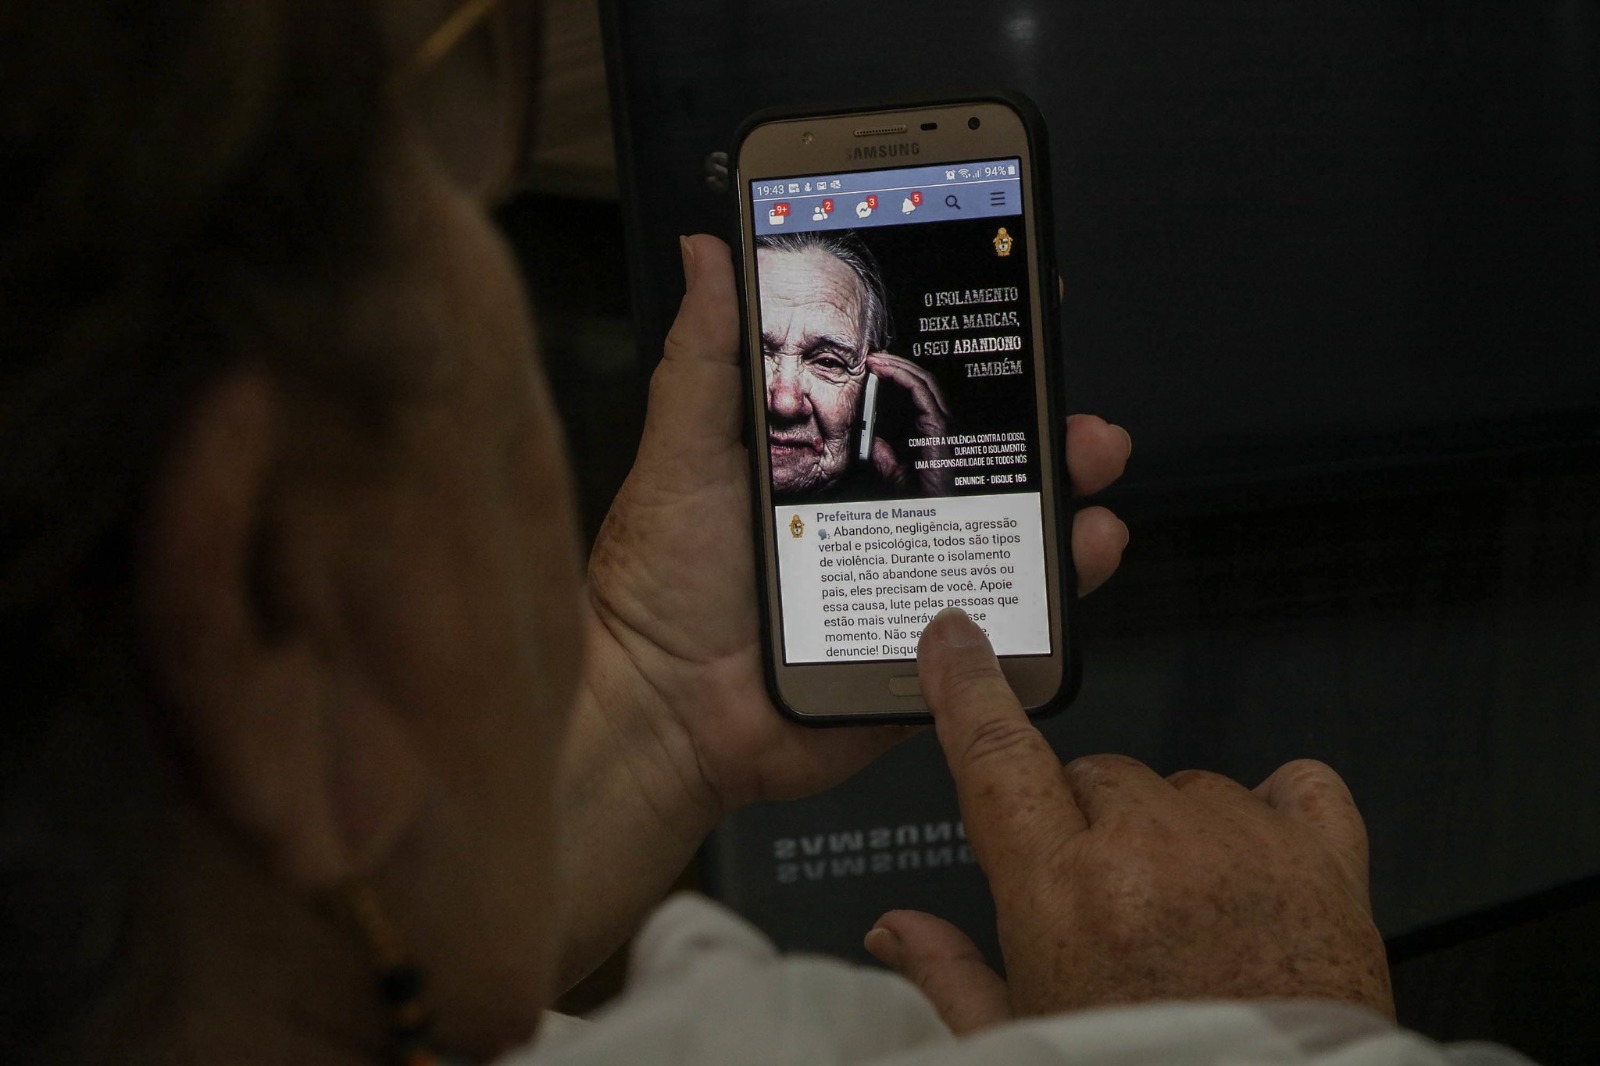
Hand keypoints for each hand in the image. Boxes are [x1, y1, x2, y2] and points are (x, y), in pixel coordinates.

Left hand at [585, 235, 1132, 811]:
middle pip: (979, 456)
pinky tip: (1084, 549)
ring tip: (1090, 459)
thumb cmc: (659, 583)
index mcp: (827, 463)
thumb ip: (705, 355)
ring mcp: (911, 582)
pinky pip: (1009, 619)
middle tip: (1064, 386)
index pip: (911, 390)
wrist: (663, 713)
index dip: (965, 344)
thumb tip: (708, 249)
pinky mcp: (931, 652)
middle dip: (1039, 413)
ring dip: (1067, 488)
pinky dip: (1060, 586)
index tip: (1013, 287)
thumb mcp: (682, 453)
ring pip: (1010, 529)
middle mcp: (878, 517)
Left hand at [863, 351, 952, 494]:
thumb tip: (871, 440)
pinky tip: (885, 372)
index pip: (918, 393)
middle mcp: (941, 423)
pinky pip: (921, 393)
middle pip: (922, 381)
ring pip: (923, 381)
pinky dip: (902, 377)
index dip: (898, 376)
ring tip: (876, 360)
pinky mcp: (938, 427)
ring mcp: (942, 423)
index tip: (875, 369)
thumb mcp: (894, 474)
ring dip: (898, 366)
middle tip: (873, 357)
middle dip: (897, 365)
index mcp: (932, 431)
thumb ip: (885, 456)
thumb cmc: (920, 498)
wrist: (932, 514)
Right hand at [864, 609, 1393, 1033]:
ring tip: (1185, 918)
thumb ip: (952, 977)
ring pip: (1185, 783)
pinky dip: (1274, 809)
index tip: (954, 640)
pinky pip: (1298, 785)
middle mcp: (1154, 855)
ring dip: (1173, 829)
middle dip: (1086, 824)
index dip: (968, 687)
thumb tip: (896, 932)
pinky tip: (1256, 861)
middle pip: (1096, 772)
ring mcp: (1245, 850)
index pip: (998, 756)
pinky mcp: (1329, 865)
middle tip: (1102, 907)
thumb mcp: (1021, 1044)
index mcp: (1065, 895)